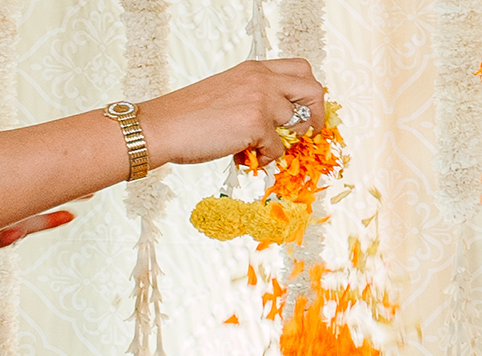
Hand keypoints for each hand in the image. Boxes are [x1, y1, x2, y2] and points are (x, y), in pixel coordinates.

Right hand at [139, 57, 325, 168]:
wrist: (165, 125)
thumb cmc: (191, 116)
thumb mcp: (230, 93)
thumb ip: (257, 100)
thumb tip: (282, 125)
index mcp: (255, 69)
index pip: (301, 70)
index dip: (309, 96)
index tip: (303, 116)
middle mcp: (261, 79)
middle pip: (312, 88)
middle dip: (316, 116)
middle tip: (302, 136)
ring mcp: (261, 99)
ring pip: (298, 124)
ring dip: (285, 143)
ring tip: (258, 149)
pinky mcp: (256, 123)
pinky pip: (277, 149)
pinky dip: (264, 160)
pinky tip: (243, 157)